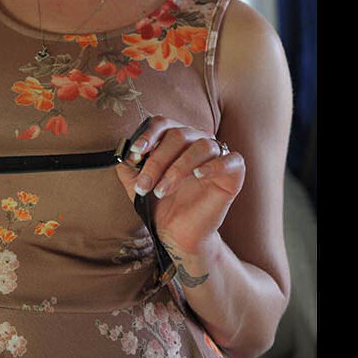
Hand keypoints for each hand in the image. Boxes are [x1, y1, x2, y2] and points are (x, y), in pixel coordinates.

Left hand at [115, 115, 244, 255]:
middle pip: (178, 135)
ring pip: (202, 145)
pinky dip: (214, 165)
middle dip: (157, 161)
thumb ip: (128, 165)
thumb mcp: (136, 183)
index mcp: (175, 139)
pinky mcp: (233, 174)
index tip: (135, 153)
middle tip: (144, 186)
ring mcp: (216, 156)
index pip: (162, 123)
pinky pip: (231, 159)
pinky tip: (198, 175)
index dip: (148, 135)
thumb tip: (125, 152)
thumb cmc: (160, 205)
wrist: (177, 235)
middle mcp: (196, 141)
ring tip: (163, 191)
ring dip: (177, 168)